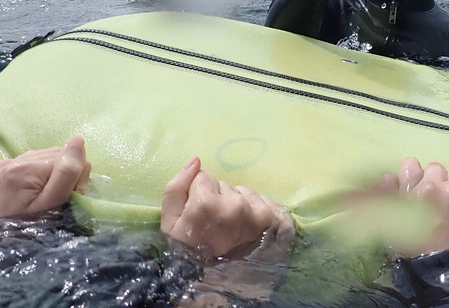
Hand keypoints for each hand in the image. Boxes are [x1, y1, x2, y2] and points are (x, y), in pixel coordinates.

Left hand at [0, 136, 90, 219]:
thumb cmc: (25, 232)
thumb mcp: (51, 206)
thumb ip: (66, 174)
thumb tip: (78, 141)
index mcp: (24, 169)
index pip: (67, 157)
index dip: (75, 176)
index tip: (71, 197)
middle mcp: (9, 161)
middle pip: (54, 153)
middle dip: (63, 172)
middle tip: (59, 198)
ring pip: (41, 156)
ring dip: (50, 172)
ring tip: (45, 195)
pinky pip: (26, 162)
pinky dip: (35, 173)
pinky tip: (31, 191)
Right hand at [161, 157, 293, 259]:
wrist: (221, 289)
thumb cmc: (191, 256)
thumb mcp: (169, 225)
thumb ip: (176, 188)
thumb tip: (195, 161)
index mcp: (208, 204)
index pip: (204, 177)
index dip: (198, 194)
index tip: (200, 215)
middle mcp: (237, 205)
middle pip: (225, 186)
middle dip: (219, 200)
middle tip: (216, 226)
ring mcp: (261, 213)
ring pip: (245, 193)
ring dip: (239, 206)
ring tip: (233, 231)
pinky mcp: (279, 220)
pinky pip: (265, 202)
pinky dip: (258, 213)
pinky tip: (250, 231)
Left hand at [377, 158, 448, 258]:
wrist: (440, 279)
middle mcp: (433, 185)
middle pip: (436, 170)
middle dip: (438, 183)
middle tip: (438, 205)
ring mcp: (408, 191)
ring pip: (411, 167)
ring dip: (414, 178)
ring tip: (416, 197)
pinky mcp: (389, 201)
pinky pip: (388, 180)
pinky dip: (392, 187)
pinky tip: (398, 199)